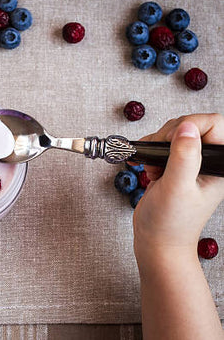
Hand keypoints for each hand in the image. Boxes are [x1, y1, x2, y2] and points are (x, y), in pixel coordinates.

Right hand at [132, 114, 223, 257]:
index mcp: (220, 166)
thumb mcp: (177, 188)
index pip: (214, 124)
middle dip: (169, 135)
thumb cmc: (170, 223)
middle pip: (192, 125)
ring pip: (175, 133)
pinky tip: (148, 166)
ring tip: (154, 166)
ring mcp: (192, 164)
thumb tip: (187, 127)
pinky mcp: (176, 167)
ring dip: (158, 145)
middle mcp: (209, 162)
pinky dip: (150, 151)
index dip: (190, 126)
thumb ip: (183, 156)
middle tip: (161, 156)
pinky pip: (163, 145)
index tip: (171, 141)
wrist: (157, 242)